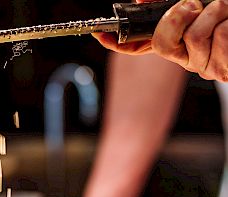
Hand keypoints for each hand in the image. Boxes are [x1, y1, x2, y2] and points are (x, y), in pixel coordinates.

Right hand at [94, 0, 227, 81]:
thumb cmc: (225, 11)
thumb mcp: (194, 1)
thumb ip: (166, 1)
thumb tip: (141, 0)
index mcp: (173, 41)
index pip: (136, 45)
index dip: (117, 41)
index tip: (102, 34)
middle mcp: (182, 56)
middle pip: (162, 43)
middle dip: (178, 16)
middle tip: (194, 5)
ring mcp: (200, 64)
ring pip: (194, 36)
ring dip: (215, 12)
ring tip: (225, 13)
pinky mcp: (220, 68)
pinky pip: (220, 37)